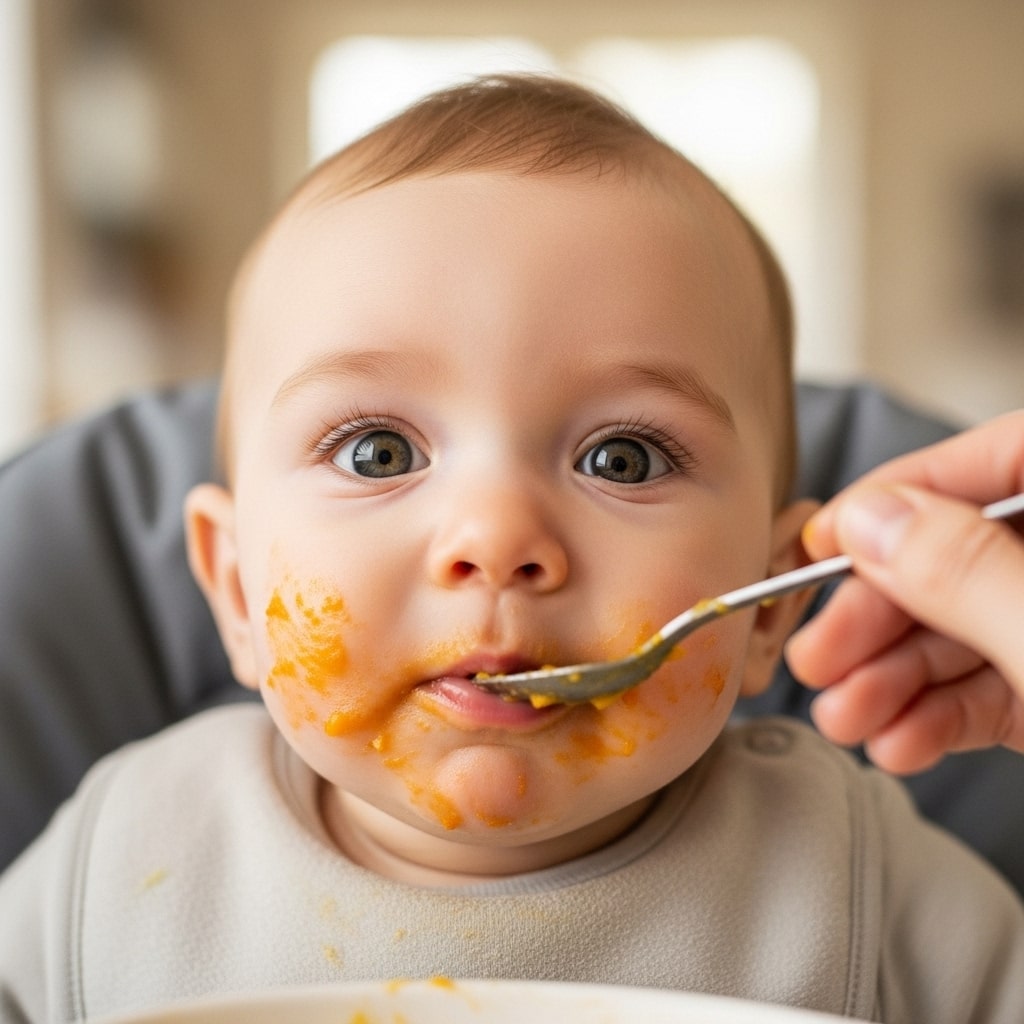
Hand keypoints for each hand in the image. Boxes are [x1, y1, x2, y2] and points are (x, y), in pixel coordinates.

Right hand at [785, 411, 1023, 772]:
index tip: (827, 542)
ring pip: (965, 632)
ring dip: (892, 681)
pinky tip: (899, 742)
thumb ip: (968, 572)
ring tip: (848, 717)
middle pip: (961, 557)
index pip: (999, 458)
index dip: (902, 493)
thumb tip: (872, 520)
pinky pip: (990, 691)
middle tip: (819, 655)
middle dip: (879, 618)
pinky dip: (936, 718)